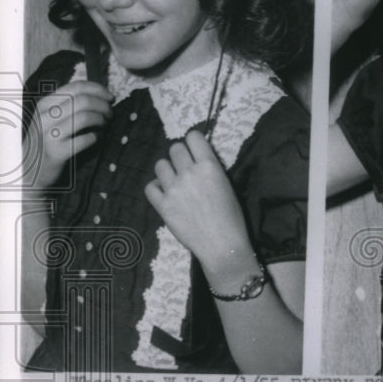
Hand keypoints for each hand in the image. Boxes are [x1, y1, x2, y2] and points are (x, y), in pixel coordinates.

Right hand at [27, 81, 111, 191]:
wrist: (29, 170)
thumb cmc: (45, 140)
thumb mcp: (50, 118)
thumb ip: (68, 105)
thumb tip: (100, 94)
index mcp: (44, 104)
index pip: (76, 87)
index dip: (98, 89)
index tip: (110, 97)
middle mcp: (45, 117)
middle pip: (84, 100)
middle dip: (104, 105)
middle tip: (110, 113)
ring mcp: (49, 135)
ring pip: (85, 117)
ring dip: (102, 119)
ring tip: (105, 124)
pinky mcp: (57, 152)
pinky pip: (86, 139)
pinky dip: (96, 136)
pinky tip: (96, 138)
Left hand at [145, 130, 254, 280]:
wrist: (222, 244)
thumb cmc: (232, 217)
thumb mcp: (228, 185)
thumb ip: (211, 169)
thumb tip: (198, 160)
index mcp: (210, 166)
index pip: (193, 137)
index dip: (193, 141)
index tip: (195, 149)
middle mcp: (189, 173)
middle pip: (174, 148)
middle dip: (180, 155)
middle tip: (185, 168)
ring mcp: (173, 189)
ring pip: (160, 165)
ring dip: (167, 170)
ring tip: (174, 181)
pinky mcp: (162, 205)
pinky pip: (150, 186)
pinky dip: (156, 188)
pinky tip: (165, 194)